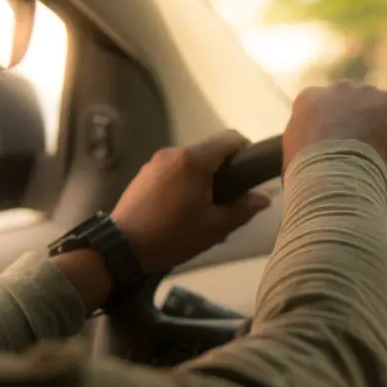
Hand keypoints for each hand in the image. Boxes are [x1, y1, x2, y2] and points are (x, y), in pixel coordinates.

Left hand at [111, 130, 270, 273]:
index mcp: (194, 160)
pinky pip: (173, 171)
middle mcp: (174, 153)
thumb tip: (264, 197)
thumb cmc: (172, 236)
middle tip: (229, 200)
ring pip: (191, 162)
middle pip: (209, 151)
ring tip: (204, 210)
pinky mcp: (144, 174)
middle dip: (224, 171)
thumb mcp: (215, 227)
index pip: (230, 138)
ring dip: (203, 178)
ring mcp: (155, 162)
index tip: (250, 174)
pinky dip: (184, 183)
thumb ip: (243, 209)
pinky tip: (182, 211)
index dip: (246, 151)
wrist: (121, 248)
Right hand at [284, 81, 386, 171]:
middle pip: (356, 104)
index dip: (335, 130)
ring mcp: (369, 93)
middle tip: (363, 153)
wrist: (333, 171)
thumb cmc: (307, 173)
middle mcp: (339, 88)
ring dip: (384, 129)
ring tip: (382, 159)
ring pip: (382, 110)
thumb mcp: (292, 158)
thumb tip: (304, 169)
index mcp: (309, 98)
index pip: (325, 110)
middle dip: (360, 124)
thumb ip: (302, 151)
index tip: (339, 149)